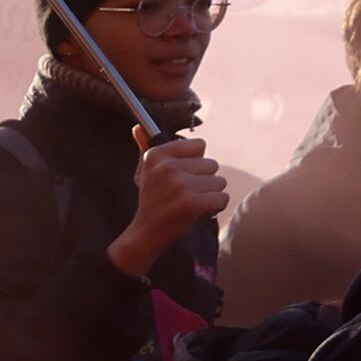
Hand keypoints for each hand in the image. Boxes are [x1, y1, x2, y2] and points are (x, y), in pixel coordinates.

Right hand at [112, 133, 231, 271]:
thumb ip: (146, 147)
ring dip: (209, 195)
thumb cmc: (151, 200)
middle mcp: (167, 167)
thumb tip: (138, 126)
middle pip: (212, 165)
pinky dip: (214, 208)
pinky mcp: (191, 203)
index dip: (194, 162)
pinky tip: (196, 212)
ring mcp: (179, 185)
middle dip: (203, 181)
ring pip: (219, 182)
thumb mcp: (145, 172)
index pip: (200, 146)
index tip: (179, 175)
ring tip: (189, 203)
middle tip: (183, 194)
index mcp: (157, 155)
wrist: (146, 234)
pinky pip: (222, 198)